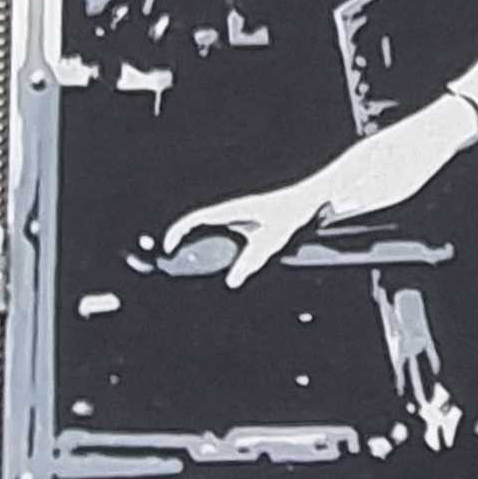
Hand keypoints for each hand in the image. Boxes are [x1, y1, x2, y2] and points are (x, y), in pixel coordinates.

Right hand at [160, 183, 323, 290]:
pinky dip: (211, 240)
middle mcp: (232, 209)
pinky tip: (217, 256)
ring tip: (187, 259)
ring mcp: (239, 213)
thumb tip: (232, 281)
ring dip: (194, 238)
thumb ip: (251, 261)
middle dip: (179, 238)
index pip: (195, 219)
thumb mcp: (271, 241)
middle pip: (196, 222)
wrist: (309, 197)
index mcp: (232, 210)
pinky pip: (222, 229)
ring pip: (208, 225)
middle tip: (170, 257)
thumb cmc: (292, 212)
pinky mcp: (247, 218)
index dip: (177, 232)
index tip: (168, 247)